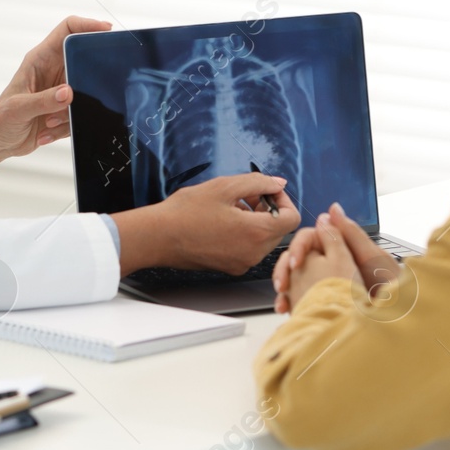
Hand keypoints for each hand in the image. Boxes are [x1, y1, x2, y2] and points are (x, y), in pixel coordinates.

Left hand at [0, 15, 111, 154]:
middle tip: (87, 94)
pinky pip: (81, 114)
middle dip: (88, 79)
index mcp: (40, 59)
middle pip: (84, 60)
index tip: (106, 30)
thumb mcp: (18, 109)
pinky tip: (45, 132)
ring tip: (48, 122)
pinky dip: (67, 126)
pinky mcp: (66, 108)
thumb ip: (43, 101)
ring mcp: (61, 90)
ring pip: (86, 92)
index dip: (87, 25)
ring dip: (71, 112)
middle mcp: (53, 71)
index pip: (67, 30)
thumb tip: (68, 93)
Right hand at [114, 173, 299, 275]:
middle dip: (267, 209)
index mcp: (256, 233)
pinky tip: (222, 221)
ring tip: (230, 207)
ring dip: (255, 220)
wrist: (158, 236)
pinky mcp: (230, 267)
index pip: (292, 218)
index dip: (282, 200)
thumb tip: (278, 183)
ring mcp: (241, 263)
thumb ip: (258, 182)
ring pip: (263, 239)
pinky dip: (244, 233)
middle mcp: (253, 253)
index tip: (265, 191)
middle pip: (278, 229)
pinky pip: (249, 248)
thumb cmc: (186, 212)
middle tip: (245, 195)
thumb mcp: (224, 186)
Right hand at [273, 202, 396, 312]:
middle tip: (281, 288)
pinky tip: (291, 313)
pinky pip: (304, 301)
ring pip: (297, 283)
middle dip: (285, 273)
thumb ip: (351, 234)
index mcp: (341, 250)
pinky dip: (295, 306)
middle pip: (298, 263)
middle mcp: (332, 265)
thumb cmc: (393, 286)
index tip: (293, 265)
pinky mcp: (327, 303)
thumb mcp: (372, 258)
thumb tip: (331, 208)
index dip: (296, 250)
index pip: (309, 241)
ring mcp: (328, 285)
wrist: (402, 320)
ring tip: (283, 306)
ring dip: (287, 292)